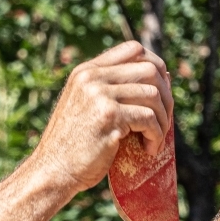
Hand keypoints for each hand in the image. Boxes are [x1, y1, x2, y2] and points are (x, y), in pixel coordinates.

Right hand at [34, 41, 173, 191]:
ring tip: (155, 139)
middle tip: (164, 120)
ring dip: (162, 120)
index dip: (156, 65)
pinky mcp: (108, 116)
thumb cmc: (73, 146)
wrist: (53, 171)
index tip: (162, 90)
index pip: (132, 49)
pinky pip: (148, 118)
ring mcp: (99, 95)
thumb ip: (107, 90)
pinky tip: (150, 149)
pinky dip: (156, 136)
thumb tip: (157, 79)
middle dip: (166, 96)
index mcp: (86, 71)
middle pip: (149, 70)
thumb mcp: (84, 107)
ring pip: (152, 95)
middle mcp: (91, 77)